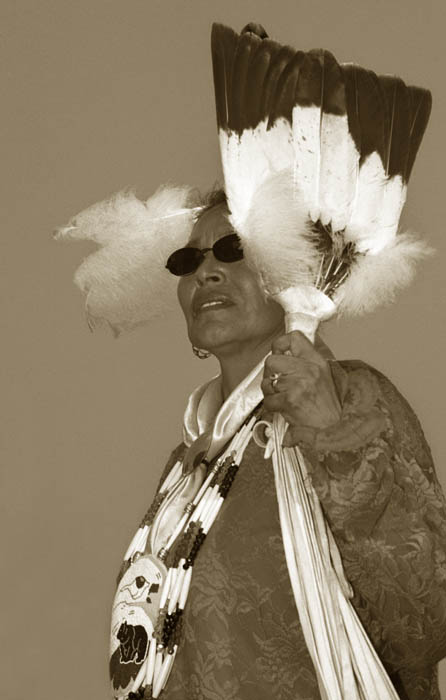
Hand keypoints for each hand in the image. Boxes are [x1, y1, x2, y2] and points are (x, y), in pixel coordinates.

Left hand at [261, 331, 341, 446]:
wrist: (333, 428)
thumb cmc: (328, 406)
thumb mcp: (325, 376)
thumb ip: (306, 363)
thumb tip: (286, 354)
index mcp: (317, 361)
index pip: (294, 338)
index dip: (280, 344)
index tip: (278, 353)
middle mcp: (308, 370)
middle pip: (272, 360)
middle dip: (270, 373)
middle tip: (277, 382)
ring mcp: (299, 384)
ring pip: (267, 381)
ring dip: (270, 392)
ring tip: (282, 397)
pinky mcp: (290, 400)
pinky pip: (269, 399)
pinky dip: (271, 406)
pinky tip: (282, 408)